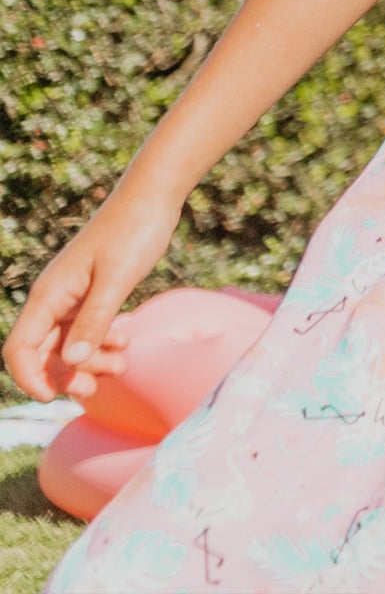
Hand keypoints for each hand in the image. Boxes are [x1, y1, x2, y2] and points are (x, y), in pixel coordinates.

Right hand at [6, 200, 174, 402]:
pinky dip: (102, 341)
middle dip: (67, 375)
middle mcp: (54, 299)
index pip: (20, 349)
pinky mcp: (93, 293)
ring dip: (89, 361)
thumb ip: (94, 321)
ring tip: (122, 365)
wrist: (153, 198)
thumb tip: (70, 363)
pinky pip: (87, 329)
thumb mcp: (116, 280)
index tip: (55, 396)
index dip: (30, 378)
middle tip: (99, 385)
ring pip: (68, 344)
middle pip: (44, 353)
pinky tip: (124, 343)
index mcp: (48, 296)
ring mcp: (72, 296)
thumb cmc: (133, 232)